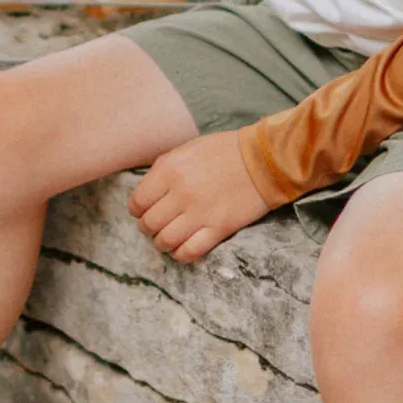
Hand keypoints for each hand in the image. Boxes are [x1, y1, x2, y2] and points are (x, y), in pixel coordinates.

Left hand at [127, 131, 270, 263]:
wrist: (264, 159)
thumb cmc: (226, 150)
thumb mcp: (189, 149)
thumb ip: (164, 169)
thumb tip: (146, 192)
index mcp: (170, 169)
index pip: (138, 202)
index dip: (138, 209)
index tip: (144, 210)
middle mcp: (181, 193)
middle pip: (148, 224)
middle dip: (149, 227)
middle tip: (158, 224)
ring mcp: (200, 213)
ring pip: (164, 241)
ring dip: (163, 242)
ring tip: (170, 237)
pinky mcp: (218, 229)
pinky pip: (188, 252)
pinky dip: (181, 253)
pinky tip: (184, 247)